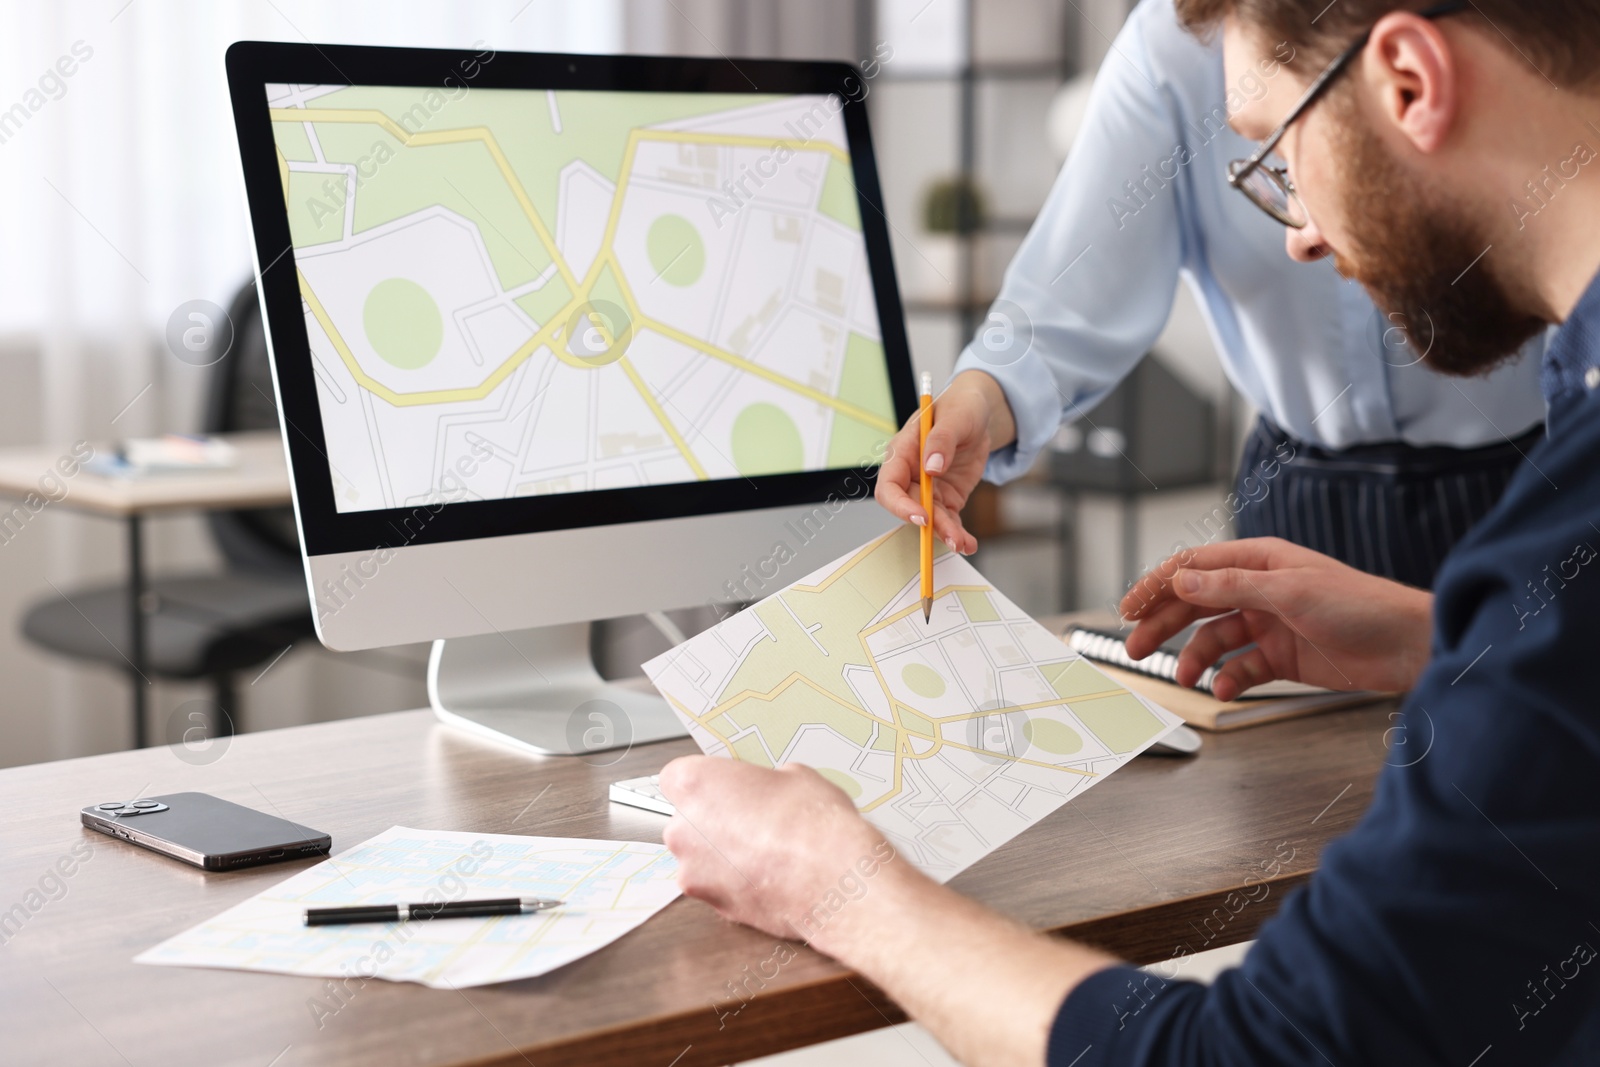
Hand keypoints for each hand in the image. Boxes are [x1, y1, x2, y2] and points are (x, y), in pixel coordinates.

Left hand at [659, 756, 907, 952]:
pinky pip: (719, 887)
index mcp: (694, 784)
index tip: (727, 787)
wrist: (833, 879)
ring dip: (725, 855)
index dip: (707, 783)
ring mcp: (694, 873)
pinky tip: (771, 875)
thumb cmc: (813, 824)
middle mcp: (683, 829)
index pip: (678, 777)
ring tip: (767, 850)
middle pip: (686, 821)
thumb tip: (770, 791)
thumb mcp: (796, 775)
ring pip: (702, 858)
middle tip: (754, 818)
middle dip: (714, 821)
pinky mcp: (713, 907)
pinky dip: (738, 883)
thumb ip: (766, 782)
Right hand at [875, 370, 1016, 555]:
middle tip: (951, 536)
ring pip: (931, 518)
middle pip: (911, 507)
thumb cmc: (960, 407)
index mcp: (903, 452)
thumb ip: (941, 440)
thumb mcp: (956, 416)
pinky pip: (948, 519)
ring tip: (963, 544)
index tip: (921, 515)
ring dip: (945, 533)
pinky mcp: (946, 498)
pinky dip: (958, 533)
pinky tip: (969, 543)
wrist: (979, 415)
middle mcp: (911, 474)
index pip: (890, 485)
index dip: (900, 504)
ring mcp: (929, 488)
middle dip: (930, 525)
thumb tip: (932, 467)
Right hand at [1119, 537, 1433, 698]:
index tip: (1129, 608)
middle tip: (1137, 648)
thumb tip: (1181, 580)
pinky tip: (1226, 688)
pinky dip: (1229, 679)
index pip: (1193, 567)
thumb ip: (1231, 586)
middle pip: (1195, 604)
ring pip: (1215, 639)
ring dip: (1196, 658)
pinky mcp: (1282, 657)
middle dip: (1164, 625)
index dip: (1157, 585)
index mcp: (1259, 561)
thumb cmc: (1361, 605)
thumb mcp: (1290, 590)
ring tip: (1186, 676)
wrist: (1408, 645)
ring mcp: (1270, 624)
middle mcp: (1259, 590)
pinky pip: (1242, 667)